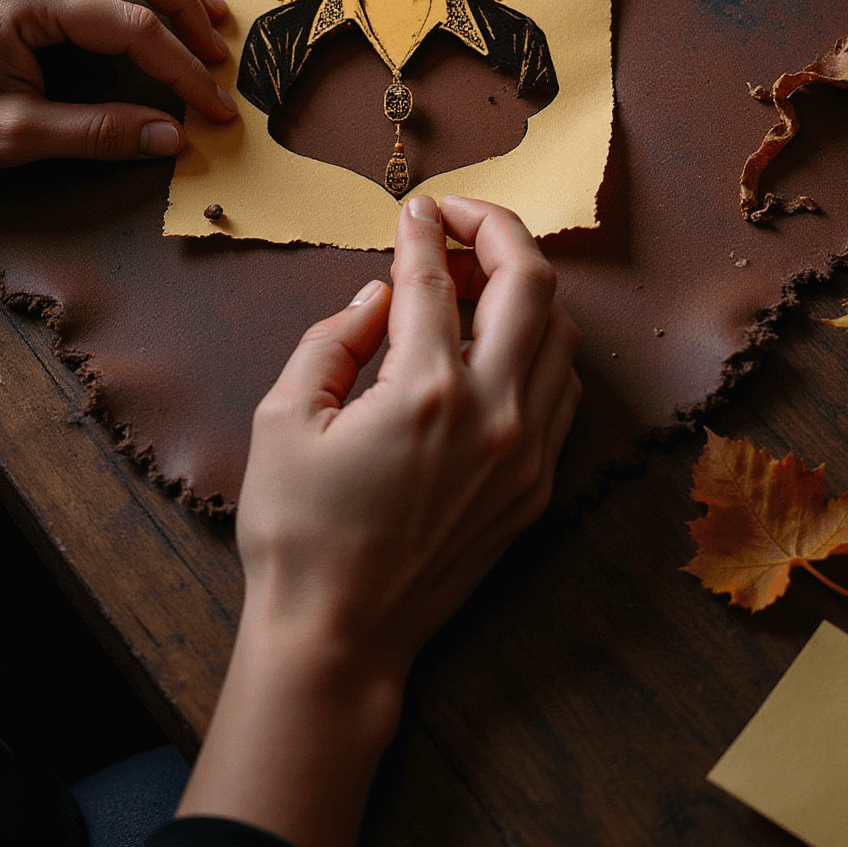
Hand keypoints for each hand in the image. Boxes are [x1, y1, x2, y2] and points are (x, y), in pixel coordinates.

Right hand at [238, 191, 580, 680]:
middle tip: (457, 219)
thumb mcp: (284, 418)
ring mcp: (527, 452)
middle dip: (498, 230)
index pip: (436, 278)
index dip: (423, 230)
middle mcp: (494, 413)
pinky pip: (563, 391)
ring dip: (524, 289)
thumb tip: (381, 293)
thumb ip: (334, 339)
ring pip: (561, 333)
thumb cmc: (298, 532)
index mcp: (426, 390)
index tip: (414, 208)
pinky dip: (541, 348)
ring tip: (471, 283)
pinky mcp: (537, 487)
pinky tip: (496, 346)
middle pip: (532, 283)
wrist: (340, 639)